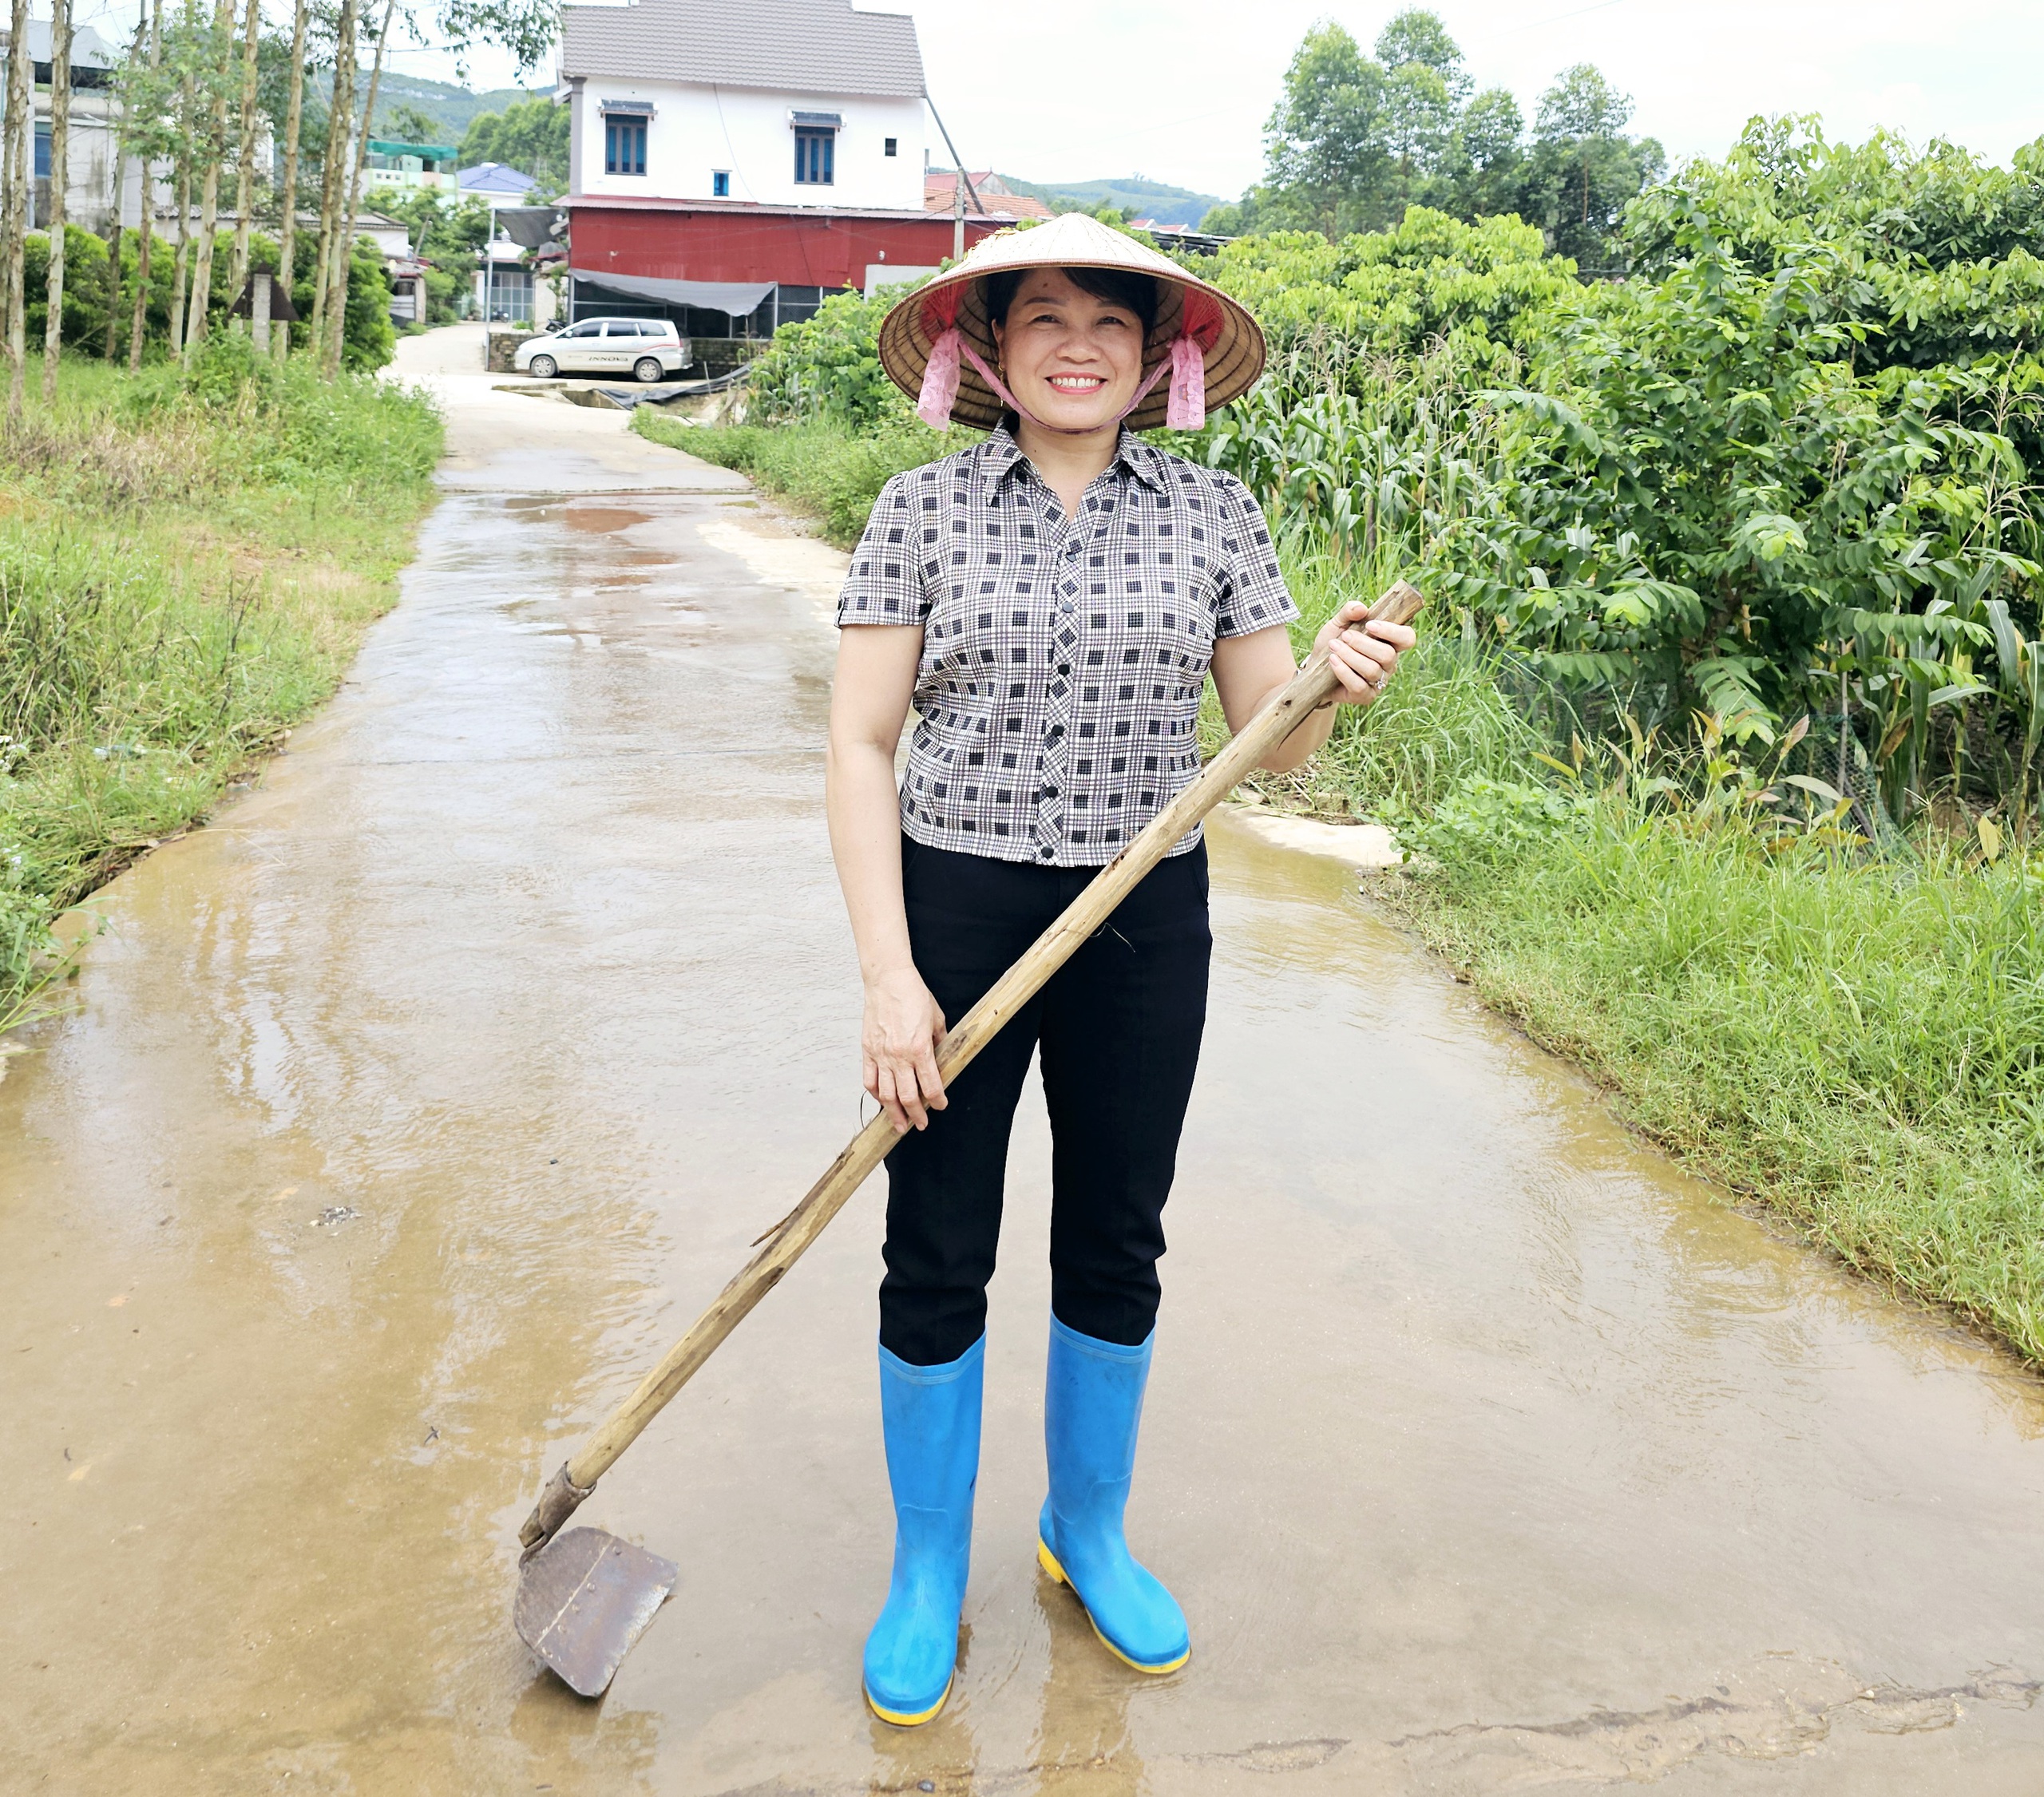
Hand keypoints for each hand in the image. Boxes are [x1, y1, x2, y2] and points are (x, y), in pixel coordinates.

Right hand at [863, 965, 947, 1133]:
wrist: (888, 980)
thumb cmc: (914, 995)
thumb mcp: (937, 1019)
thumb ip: (939, 1042)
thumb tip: (942, 1059)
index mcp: (919, 1048)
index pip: (930, 1085)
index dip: (937, 1100)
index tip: (941, 1105)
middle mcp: (899, 1056)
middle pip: (907, 1096)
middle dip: (916, 1115)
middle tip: (921, 1124)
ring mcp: (880, 1054)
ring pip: (886, 1094)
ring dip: (894, 1113)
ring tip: (900, 1124)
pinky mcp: (867, 1050)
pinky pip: (869, 1080)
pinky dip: (875, 1094)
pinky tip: (882, 1101)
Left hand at [1313, 601, 1415, 706]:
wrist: (1315, 668)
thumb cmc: (1333, 643)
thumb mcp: (1338, 623)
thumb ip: (1349, 612)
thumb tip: (1361, 608)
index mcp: (1389, 643)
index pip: (1407, 638)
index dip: (1392, 631)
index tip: (1370, 625)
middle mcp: (1389, 664)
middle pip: (1387, 655)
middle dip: (1363, 643)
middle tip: (1344, 636)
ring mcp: (1379, 681)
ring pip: (1372, 669)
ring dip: (1350, 656)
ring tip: (1333, 647)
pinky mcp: (1365, 696)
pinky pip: (1359, 686)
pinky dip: (1344, 671)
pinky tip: (1333, 661)